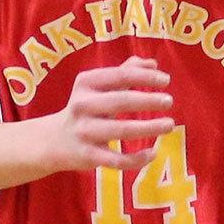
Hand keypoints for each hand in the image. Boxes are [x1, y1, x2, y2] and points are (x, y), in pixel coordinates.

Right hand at [45, 57, 173, 172]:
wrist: (54, 140)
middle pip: (121, 101)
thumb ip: (125, 72)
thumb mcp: (98, 86)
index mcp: (86, 83)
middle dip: (148, 100)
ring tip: (170, 125)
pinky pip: (116, 160)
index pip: (120, 76)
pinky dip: (136, 158)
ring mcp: (84, 132)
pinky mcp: (88, 156)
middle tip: (169, 101)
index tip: (166, 80)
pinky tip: (153, 153)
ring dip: (149, 127)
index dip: (145, 77)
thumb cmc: (85, 107)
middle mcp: (83, 105)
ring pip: (121, 130)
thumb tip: (154, 63)